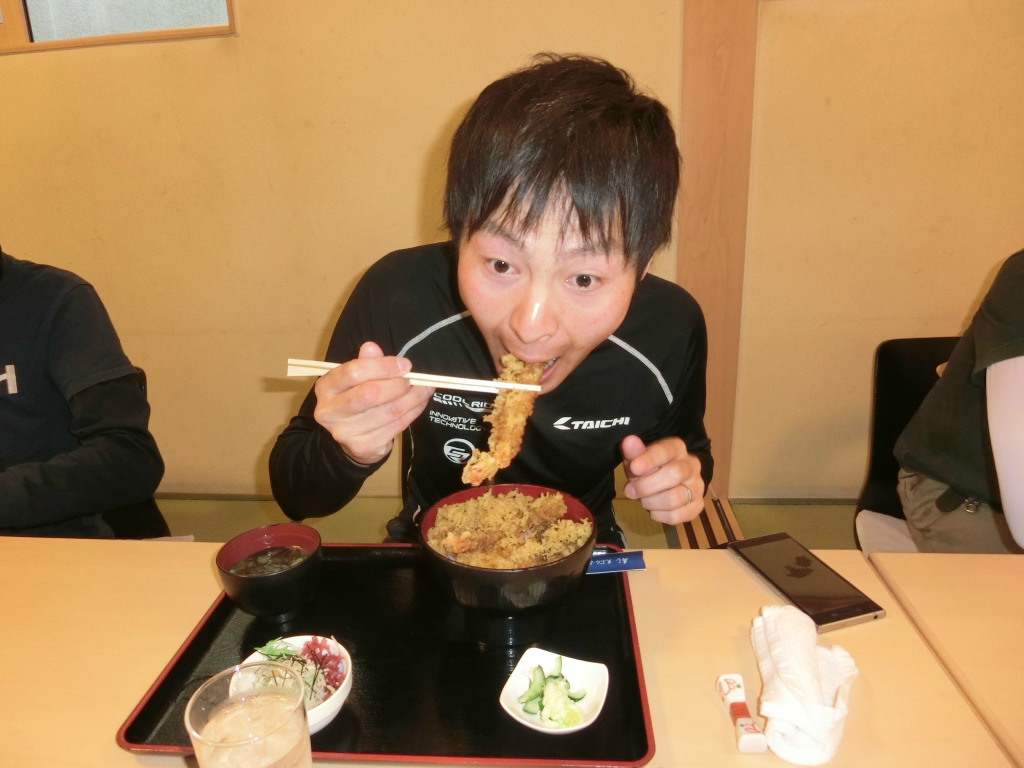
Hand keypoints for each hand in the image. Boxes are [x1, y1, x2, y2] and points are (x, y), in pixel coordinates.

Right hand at [313, 341, 432, 464]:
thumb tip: (371, 348)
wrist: (351, 438)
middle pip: (370, 394)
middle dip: (399, 384)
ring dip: (413, 398)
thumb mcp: (356, 379)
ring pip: (388, 412)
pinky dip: (413, 412)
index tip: (405, 364)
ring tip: (424, 389)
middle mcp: (329, 411)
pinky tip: (419, 403)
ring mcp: (344, 432)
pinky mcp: (362, 447)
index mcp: (326, 387)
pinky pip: (396, 426)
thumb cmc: (356, 399)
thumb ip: (365, 363)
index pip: (353, 372)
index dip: (383, 366)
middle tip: (414, 379)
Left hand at [620, 435, 704, 524]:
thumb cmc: (648, 468)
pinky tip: (654, 509)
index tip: (634, 467)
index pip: (666, 451)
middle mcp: (692, 465)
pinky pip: (675, 516)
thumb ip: (633, 452)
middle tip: (630, 490)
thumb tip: (629, 441)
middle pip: (674, 474)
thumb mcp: (637, 459)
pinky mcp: (697, 506)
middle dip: (646, 485)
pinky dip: (658, 515)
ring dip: (650, 502)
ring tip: (643, 499)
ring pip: (674, 499)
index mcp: (677, 448)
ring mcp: (697, 486)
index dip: (650, 460)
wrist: (665, 484)